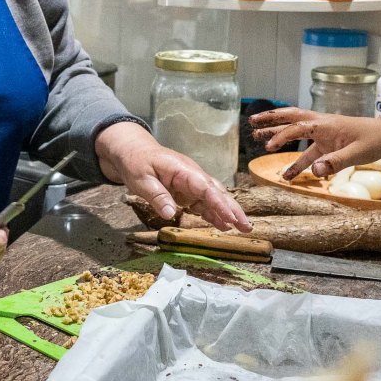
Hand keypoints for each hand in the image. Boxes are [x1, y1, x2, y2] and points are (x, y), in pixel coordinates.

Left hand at [95, 122, 249, 231]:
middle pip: (217, 193)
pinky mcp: (187, 191)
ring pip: (214, 199)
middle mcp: (192, 176)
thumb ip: (157, 196)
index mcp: (183, 170)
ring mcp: (191, 184)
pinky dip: (213, 215)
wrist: (133, 151)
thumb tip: (170, 214)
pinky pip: (203, 204)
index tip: (230, 218)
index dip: (219, 204)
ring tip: (242, 229)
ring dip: (227, 214)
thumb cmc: (136, 162)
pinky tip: (223, 226)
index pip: (206, 188)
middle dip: (233, 209)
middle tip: (247, 227)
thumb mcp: (141, 179)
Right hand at [249, 108, 380, 180]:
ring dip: (278, 136)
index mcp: (327, 124)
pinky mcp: (328, 145)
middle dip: (271, 120)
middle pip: (292, 118)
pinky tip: (288, 175)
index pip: (298, 127)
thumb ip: (335, 162)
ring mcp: (324, 135)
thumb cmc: (374, 141)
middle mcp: (322, 125)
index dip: (282, 135)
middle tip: (252, 122)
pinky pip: (307, 151)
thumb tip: (315, 171)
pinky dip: (296, 161)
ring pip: (296, 132)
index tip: (269, 146)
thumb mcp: (357, 154)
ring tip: (260, 142)